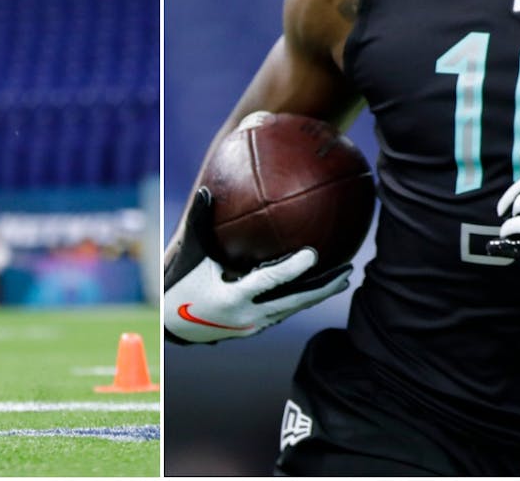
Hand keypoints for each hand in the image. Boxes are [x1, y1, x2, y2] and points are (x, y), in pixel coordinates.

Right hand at [163, 189, 351, 343]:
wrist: (171, 326)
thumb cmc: (178, 284)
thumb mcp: (188, 254)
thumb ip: (198, 223)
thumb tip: (207, 190)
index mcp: (233, 297)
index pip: (269, 281)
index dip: (292, 268)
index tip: (313, 254)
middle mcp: (248, 315)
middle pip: (294, 301)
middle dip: (323, 287)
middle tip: (348, 270)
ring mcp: (254, 325)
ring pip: (293, 308)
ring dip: (318, 294)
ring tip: (343, 278)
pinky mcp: (255, 328)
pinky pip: (284, 311)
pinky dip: (302, 298)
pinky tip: (316, 286)